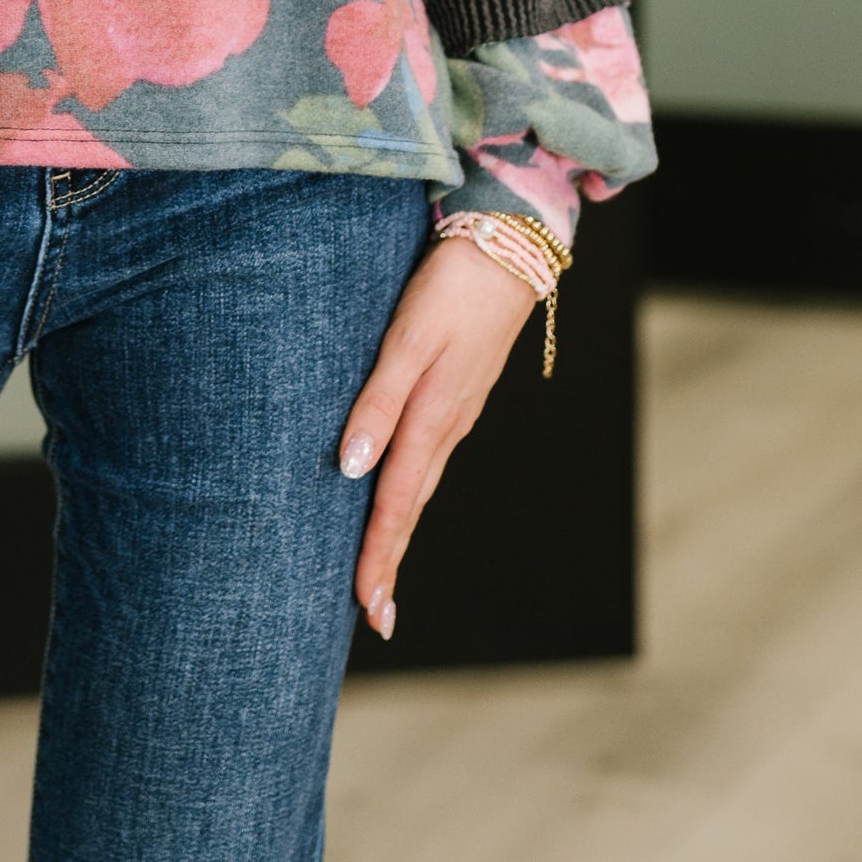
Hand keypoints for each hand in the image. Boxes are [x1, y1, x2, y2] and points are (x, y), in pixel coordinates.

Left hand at [338, 237, 536, 640]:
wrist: (510, 245)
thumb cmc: (451, 287)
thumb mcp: (407, 340)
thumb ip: (378, 402)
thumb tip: (351, 469)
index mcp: (433, 418)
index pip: (396, 503)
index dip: (379, 556)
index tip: (365, 608)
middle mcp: (447, 425)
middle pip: (410, 506)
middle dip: (390, 561)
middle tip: (374, 617)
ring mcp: (458, 410)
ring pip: (421, 483)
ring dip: (399, 530)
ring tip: (380, 572)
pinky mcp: (460, 391)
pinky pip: (429, 456)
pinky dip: (410, 490)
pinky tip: (399, 495)